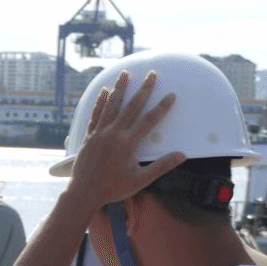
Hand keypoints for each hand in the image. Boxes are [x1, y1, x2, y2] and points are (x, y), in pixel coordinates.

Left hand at [65, 70, 181, 210]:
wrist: (84, 193)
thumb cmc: (113, 189)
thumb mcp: (140, 180)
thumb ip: (161, 166)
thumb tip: (182, 156)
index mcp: (128, 143)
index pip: (149, 120)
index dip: (162, 107)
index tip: (171, 95)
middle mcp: (114, 134)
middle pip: (131, 107)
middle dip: (143, 89)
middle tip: (151, 74)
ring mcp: (100, 133)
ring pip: (111, 105)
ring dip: (119, 88)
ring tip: (125, 73)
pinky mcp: (89, 136)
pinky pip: (96, 115)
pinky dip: (100, 102)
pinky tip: (104, 91)